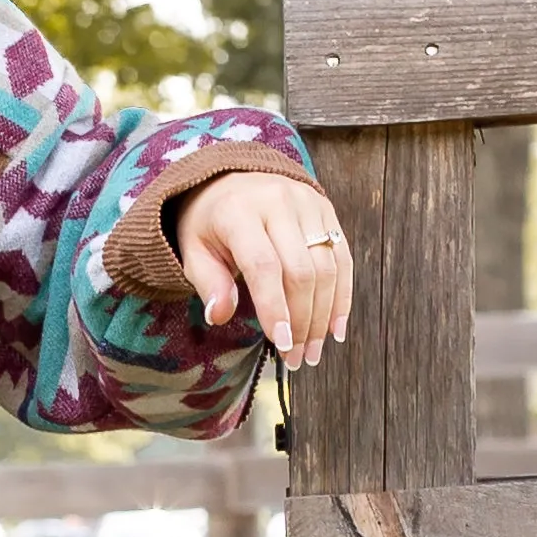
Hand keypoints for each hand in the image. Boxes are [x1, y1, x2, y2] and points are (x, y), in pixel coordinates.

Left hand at [172, 169, 351, 370]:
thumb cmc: (209, 223)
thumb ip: (208, 282)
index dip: (274, 307)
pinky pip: (342, 257)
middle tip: (296, 358)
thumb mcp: (194, 250)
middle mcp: (278, 202)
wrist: (230, 178)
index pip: (264, 265)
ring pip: (327, 267)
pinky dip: (342, 296)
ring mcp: (307, 203)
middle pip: (301, 270)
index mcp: (239, 211)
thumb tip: (220, 316)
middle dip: (301, 320)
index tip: (281, 343)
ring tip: (312, 351)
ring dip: (323, 315)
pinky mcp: (326, 209)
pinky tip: (335, 328)